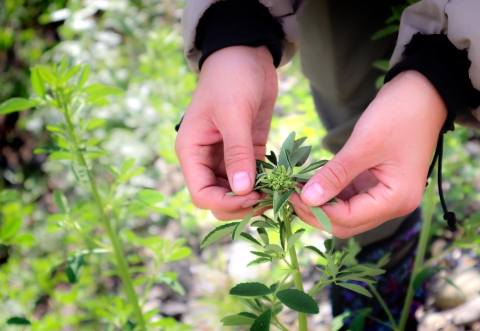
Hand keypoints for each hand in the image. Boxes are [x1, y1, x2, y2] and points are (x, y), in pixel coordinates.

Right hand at [175, 46, 277, 219]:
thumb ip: (236, 153)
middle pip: (218, 199)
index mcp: (192, 152)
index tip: (253, 196)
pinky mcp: (247, 152)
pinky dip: (265, 184)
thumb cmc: (231, 78)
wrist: (246, 55)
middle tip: (269, 198)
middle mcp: (206, 159)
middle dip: (241, 205)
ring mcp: (227, 157)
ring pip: (237, 192)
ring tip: (278, 192)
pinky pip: (253, 178)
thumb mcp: (233, 114)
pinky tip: (282, 183)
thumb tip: (242, 191)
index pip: (201, 195)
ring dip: (255, 197)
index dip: (226, 203)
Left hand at [290, 70, 447, 237]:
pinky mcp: (377, 186)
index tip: (290, 193)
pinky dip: (330, 194)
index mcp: (396, 200)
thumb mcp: (363, 145)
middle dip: (315, 212)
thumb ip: (335, 175)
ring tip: (296, 188)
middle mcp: (394, 206)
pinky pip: (349, 199)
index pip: (347, 219)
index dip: (316, 210)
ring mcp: (386, 197)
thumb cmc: (397, 116)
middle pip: (346, 224)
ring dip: (321, 205)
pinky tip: (312, 183)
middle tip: (289, 193)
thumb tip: (308, 199)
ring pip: (346, 214)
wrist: (421, 95)